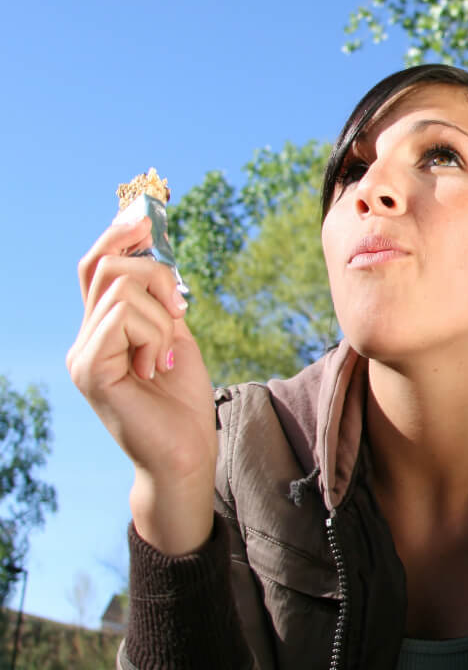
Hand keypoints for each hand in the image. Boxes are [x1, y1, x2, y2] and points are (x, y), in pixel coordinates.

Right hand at [67, 216, 215, 553]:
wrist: (186, 453)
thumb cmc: (184, 401)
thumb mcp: (174, 336)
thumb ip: (158, 300)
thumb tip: (153, 249)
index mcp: (102, 329)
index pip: (96, 266)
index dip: (117, 234)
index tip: (146, 216)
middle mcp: (83, 339)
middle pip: (107, 265)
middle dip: (158, 275)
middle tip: (181, 312)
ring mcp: (81, 354)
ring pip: (121, 287)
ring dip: (161, 316)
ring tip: (164, 355)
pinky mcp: (88, 368)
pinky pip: (122, 316)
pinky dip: (154, 333)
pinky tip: (157, 365)